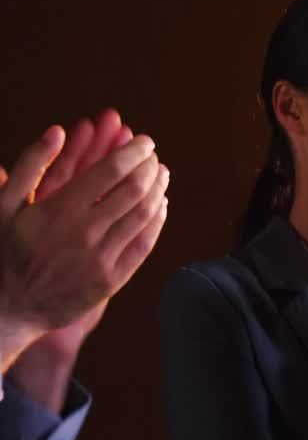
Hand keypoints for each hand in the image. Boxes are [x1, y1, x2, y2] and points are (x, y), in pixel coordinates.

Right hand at [0, 118, 167, 368]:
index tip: (145, 141)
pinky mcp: (112, 280)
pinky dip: (158, 219)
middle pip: (134, 189)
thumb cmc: (4, 250)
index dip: (134, 151)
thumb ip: (31, 165)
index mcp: (59, 211)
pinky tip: (160, 205)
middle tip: (154, 155)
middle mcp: (84, 233)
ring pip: (144, 214)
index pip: (111, 170)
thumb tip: (58, 130)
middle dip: (149, 166)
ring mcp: (101, 258)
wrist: (7, 309)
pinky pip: (145, 243)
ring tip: (161, 174)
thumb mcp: (3, 205)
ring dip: (158, 188)